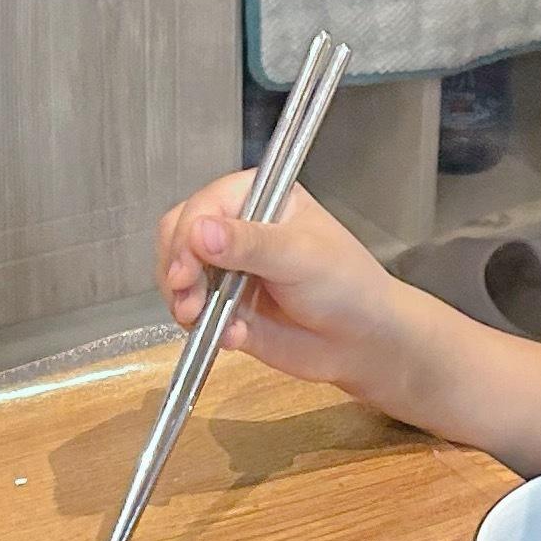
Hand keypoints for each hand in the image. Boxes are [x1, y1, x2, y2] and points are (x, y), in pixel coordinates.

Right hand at [154, 175, 412, 398]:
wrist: (363, 342)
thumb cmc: (346, 284)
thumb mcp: (300, 256)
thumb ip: (250, 244)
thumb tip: (200, 232)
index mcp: (258, 198)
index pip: (203, 206)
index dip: (187, 236)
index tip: (186, 269)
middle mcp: (237, 230)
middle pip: (179, 237)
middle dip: (177, 270)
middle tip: (187, 298)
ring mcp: (228, 270)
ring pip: (179, 277)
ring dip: (183, 301)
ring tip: (200, 320)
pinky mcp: (226, 308)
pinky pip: (196, 315)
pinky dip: (204, 328)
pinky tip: (233, 336)